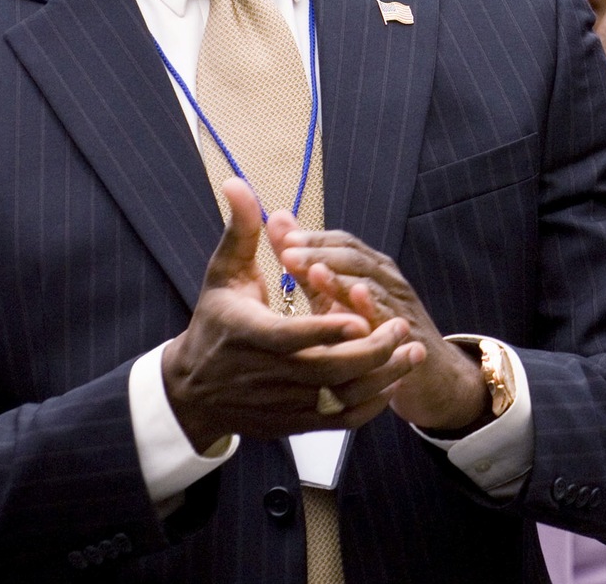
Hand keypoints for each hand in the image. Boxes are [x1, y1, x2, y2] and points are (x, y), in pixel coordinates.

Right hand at [162, 180, 417, 453]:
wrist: (193, 390)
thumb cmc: (214, 323)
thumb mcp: (223, 275)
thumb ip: (242, 231)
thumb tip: (238, 182)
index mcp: (248, 335)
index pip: (290, 339)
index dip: (325, 331)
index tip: (359, 320)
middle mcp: (265, 375)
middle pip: (325, 372)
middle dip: (371, 353)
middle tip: (403, 327)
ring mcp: (280, 403)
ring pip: (338, 399)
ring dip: (381, 378)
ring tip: (412, 352)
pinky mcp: (292, 423)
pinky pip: (338, 421)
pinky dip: (368, 407)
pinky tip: (391, 382)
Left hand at [270, 220, 491, 434]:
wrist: (428, 374)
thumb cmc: (375, 334)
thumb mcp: (336, 300)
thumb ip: (308, 266)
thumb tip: (277, 221)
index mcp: (369, 269)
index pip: (341, 243)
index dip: (313, 238)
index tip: (281, 237)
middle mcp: (386, 281)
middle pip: (354, 257)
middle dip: (320, 253)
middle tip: (287, 251)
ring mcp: (398, 307)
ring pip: (370, 283)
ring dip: (341, 277)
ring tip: (313, 271)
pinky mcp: (407, 335)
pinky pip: (389, 318)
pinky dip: (373, 307)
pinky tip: (357, 299)